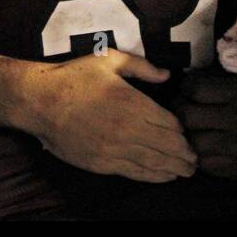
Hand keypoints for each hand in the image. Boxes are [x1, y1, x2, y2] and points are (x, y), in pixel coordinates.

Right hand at [21, 51, 197, 182]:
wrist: (40, 101)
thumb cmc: (75, 77)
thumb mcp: (109, 60)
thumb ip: (141, 67)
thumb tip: (167, 75)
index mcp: (133, 103)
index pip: (170, 123)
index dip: (182, 131)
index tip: (188, 134)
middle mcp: (128, 129)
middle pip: (167, 146)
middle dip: (184, 154)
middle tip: (195, 159)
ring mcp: (115, 149)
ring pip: (154, 163)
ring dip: (174, 168)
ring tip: (186, 171)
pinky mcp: (102, 164)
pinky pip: (135, 172)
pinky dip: (153, 176)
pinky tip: (164, 176)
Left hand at [173, 69, 236, 178]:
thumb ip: (214, 77)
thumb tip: (184, 77)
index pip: (196, 89)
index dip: (185, 88)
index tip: (187, 91)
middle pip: (188, 117)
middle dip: (181, 113)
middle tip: (184, 111)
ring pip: (195, 143)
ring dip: (192, 136)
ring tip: (196, 131)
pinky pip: (207, 164)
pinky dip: (203, 156)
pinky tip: (209, 148)